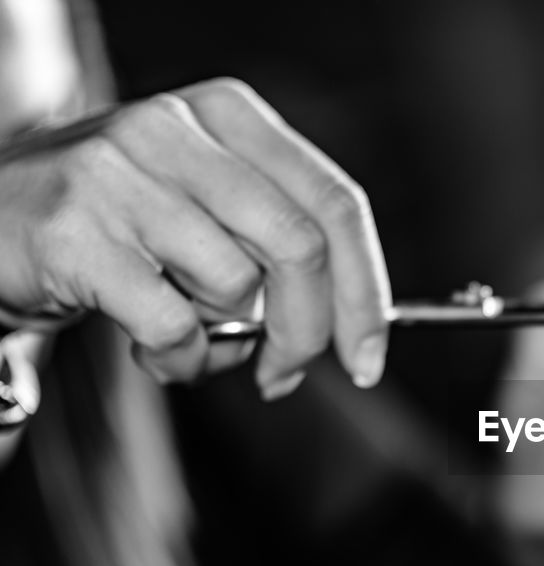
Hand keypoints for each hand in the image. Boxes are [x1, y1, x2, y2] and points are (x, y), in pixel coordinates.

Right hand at [0, 78, 389, 398]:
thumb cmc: (116, 222)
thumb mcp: (205, 206)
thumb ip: (276, 246)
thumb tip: (346, 327)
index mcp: (230, 115)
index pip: (337, 203)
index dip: (365, 291)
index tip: (368, 355)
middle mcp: (179, 130)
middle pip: (301, 247)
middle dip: (309, 332)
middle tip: (286, 374)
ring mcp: (122, 174)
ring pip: (238, 286)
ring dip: (226, 343)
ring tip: (188, 343)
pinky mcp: (78, 231)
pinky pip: (174, 323)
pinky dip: (179, 359)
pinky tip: (155, 351)